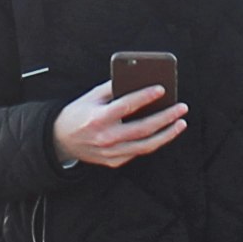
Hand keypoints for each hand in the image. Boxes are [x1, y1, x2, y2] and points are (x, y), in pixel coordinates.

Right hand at [54, 80, 185, 167]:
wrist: (60, 141)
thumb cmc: (77, 115)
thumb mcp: (90, 97)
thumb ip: (112, 88)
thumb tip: (136, 79)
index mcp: (98, 118)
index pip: (126, 106)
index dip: (145, 97)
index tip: (162, 89)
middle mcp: (106, 138)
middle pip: (143, 129)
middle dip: (166, 118)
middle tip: (181, 108)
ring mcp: (111, 153)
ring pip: (146, 145)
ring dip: (167, 134)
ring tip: (181, 123)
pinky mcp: (114, 162)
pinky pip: (137, 152)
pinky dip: (152, 142)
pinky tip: (163, 133)